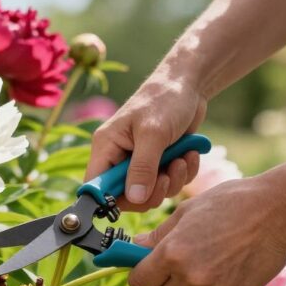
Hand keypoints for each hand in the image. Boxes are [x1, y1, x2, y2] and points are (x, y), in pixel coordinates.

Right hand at [85, 72, 207, 210]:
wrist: (189, 85)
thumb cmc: (165, 100)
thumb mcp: (153, 134)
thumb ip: (143, 168)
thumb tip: (135, 199)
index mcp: (107, 146)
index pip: (97, 185)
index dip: (111, 199)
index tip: (137, 198)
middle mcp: (119, 156)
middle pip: (127, 196)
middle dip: (152, 191)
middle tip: (166, 177)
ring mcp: (140, 161)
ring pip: (152, 192)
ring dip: (172, 180)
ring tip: (182, 158)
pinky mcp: (160, 162)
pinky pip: (169, 183)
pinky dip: (183, 173)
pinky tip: (189, 154)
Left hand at [126, 176, 285, 285]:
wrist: (278, 211)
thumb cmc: (230, 203)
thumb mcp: (187, 211)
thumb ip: (159, 235)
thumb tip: (136, 248)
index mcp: (172, 253)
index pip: (139, 283)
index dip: (141, 275)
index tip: (147, 267)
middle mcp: (191, 277)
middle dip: (166, 282)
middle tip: (179, 261)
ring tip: (210, 257)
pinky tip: (229, 264)